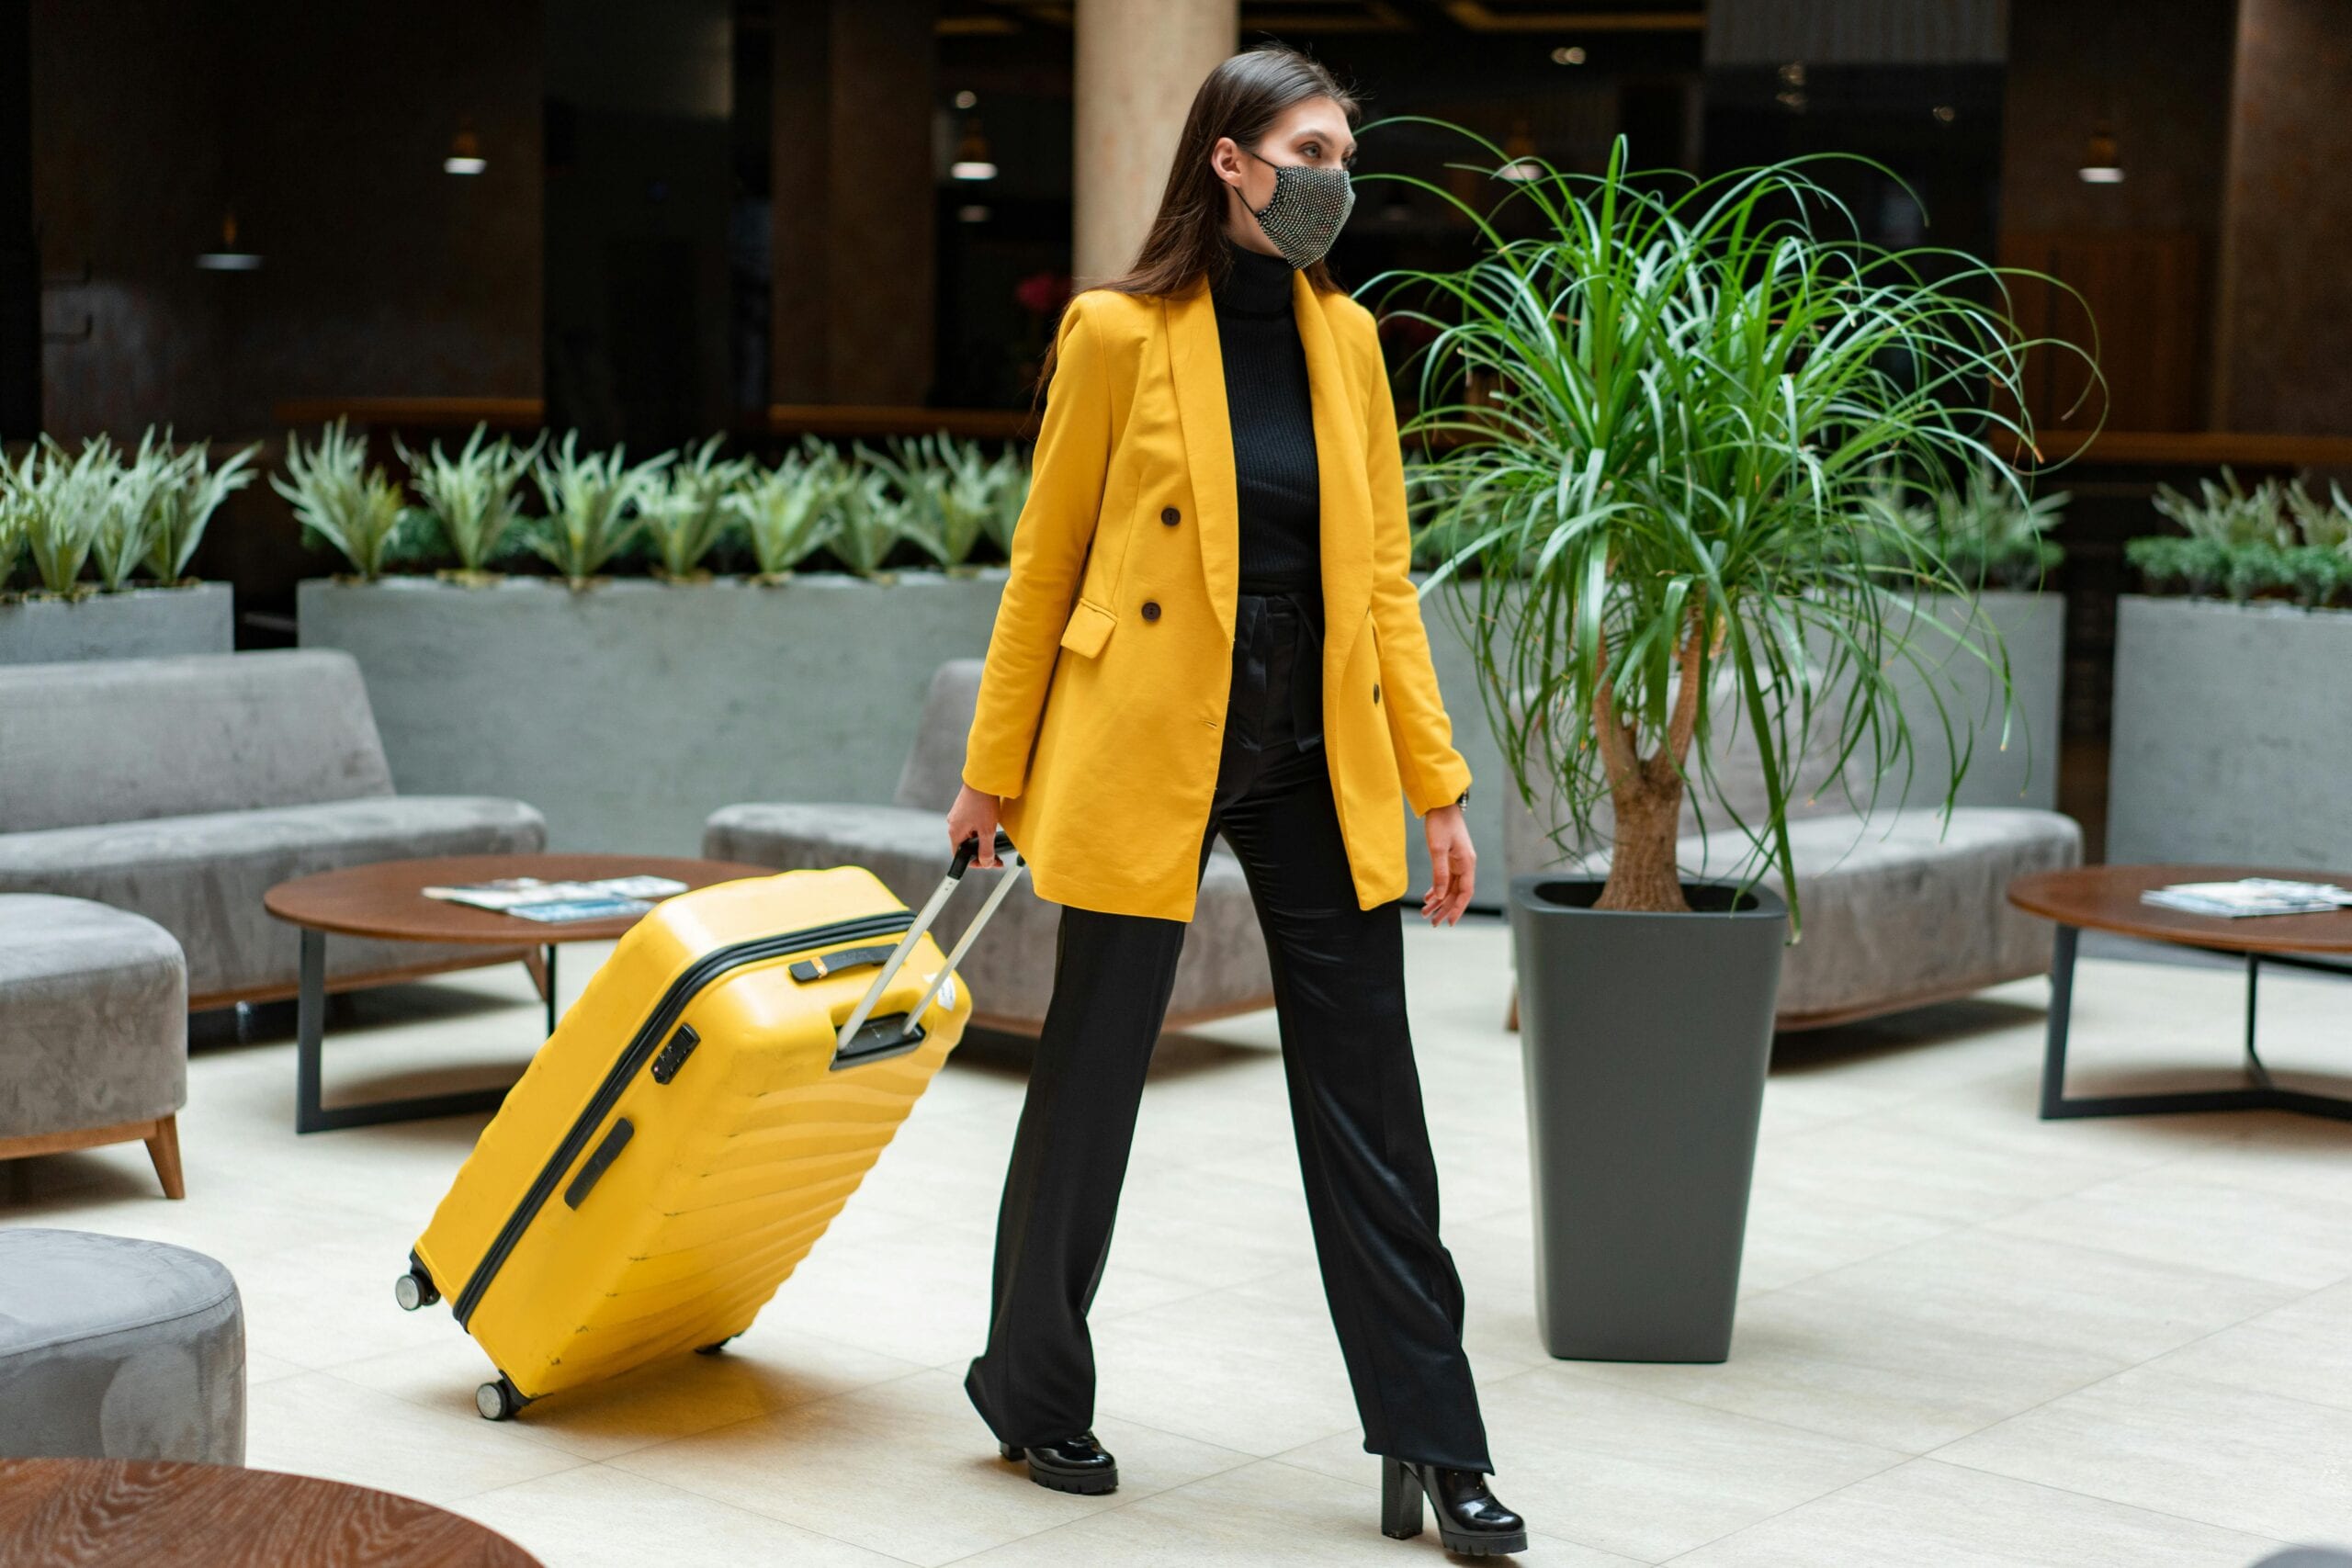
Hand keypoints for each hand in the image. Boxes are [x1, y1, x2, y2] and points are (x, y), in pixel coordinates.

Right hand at [947, 783, 1003, 867]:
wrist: (983, 779)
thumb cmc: (983, 803)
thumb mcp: (987, 831)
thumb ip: (986, 850)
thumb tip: (986, 864)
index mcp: (954, 832)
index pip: (960, 856)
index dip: (975, 862)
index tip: (989, 863)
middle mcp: (953, 825)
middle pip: (966, 846)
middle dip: (981, 852)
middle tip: (997, 856)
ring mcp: (957, 816)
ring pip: (969, 835)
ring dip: (982, 840)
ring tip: (995, 838)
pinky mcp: (963, 808)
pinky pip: (970, 824)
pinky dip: (980, 829)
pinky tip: (990, 825)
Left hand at [1421, 803, 1474, 925]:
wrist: (1441, 804)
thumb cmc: (1441, 823)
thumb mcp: (1438, 849)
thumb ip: (1439, 873)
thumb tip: (1440, 896)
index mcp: (1467, 863)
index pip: (1465, 893)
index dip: (1458, 909)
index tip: (1448, 922)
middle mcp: (1465, 865)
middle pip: (1457, 893)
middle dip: (1445, 909)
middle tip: (1432, 923)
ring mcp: (1458, 862)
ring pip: (1450, 888)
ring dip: (1439, 901)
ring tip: (1426, 913)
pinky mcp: (1450, 858)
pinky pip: (1446, 879)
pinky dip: (1437, 889)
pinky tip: (1428, 898)